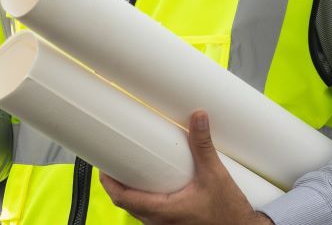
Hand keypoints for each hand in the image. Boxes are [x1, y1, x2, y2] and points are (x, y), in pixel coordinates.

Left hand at [100, 110, 272, 224]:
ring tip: (130, 167)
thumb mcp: (215, 175)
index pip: (123, 199)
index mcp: (165, 211)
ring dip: (130, 190)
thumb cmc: (228, 212)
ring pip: (137, 210)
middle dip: (116, 183)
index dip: (108, 183)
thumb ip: (203, 145)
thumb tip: (197, 116)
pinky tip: (150, 183)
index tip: (103, 164)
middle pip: (126, 204)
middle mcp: (160, 222)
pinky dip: (143, 198)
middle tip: (114, 158)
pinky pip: (149, 214)